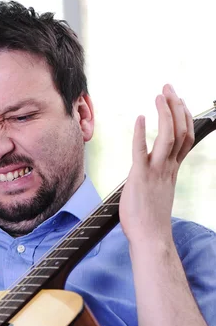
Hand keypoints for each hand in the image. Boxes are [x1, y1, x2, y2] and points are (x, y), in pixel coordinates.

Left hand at [119, 84, 193, 246]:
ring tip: (160, 94)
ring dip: (165, 113)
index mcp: (172, 170)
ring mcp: (156, 172)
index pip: (186, 137)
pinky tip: (139, 118)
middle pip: (181, 130)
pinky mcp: (140, 178)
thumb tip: (150, 174)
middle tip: (168, 87)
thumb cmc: (150, 218)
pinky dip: (141, 133)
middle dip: (176, 106)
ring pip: (168, 137)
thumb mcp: (158, 192)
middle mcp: (168, 167)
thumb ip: (158, 178)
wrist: (150, 237)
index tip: (179, 101)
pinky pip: (141, 152)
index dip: (185, 117)